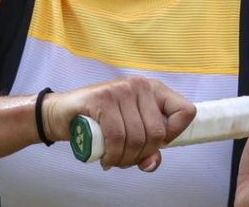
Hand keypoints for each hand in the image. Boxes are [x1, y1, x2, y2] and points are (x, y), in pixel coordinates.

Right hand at [41, 76, 195, 170]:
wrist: (62, 114)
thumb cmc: (98, 122)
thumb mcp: (130, 131)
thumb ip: (147, 147)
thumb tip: (151, 163)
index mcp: (153, 90)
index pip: (185, 112)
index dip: (174, 135)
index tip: (155, 144)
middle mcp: (140, 85)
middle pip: (157, 133)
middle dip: (141, 155)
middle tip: (125, 159)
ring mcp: (121, 89)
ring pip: (137, 138)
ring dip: (124, 159)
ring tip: (113, 160)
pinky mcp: (102, 98)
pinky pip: (117, 136)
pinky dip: (112, 155)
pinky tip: (105, 158)